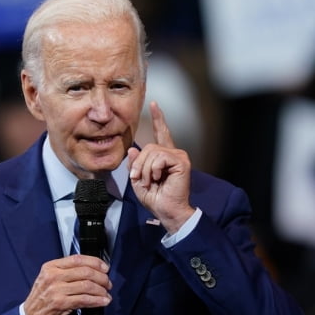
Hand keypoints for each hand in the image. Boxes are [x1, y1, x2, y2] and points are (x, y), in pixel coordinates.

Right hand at [23, 254, 111, 314]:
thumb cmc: (42, 299)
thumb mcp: (49, 278)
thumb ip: (66, 271)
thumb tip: (91, 268)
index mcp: (51, 267)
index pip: (77, 259)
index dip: (95, 262)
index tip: (104, 267)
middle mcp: (53, 276)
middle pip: (85, 272)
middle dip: (101, 277)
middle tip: (107, 283)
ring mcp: (56, 290)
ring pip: (87, 285)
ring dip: (101, 290)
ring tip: (106, 293)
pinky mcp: (61, 304)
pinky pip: (85, 300)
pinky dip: (97, 300)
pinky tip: (103, 301)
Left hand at [128, 101, 194, 233]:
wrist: (167, 211)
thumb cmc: (155, 198)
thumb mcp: (138, 180)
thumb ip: (135, 164)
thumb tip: (133, 150)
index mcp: (164, 157)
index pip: (161, 133)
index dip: (158, 119)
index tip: (154, 104)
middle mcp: (173, 153)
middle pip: (148, 147)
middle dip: (138, 164)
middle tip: (138, 179)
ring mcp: (178, 156)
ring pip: (152, 152)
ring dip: (144, 169)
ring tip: (149, 181)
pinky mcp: (182, 161)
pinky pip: (159, 157)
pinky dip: (153, 169)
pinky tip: (157, 178)